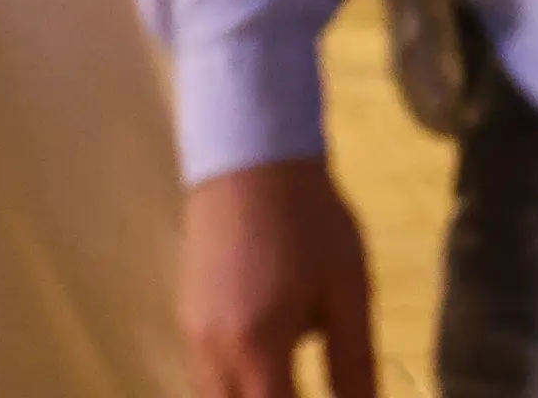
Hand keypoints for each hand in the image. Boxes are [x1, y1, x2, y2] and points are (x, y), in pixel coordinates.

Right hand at [181, 158, 376, 397]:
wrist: (252, 163)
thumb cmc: (312, 222)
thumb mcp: (348, 289)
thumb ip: (354, 361)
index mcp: (257, 347)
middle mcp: (211, 353)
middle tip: (303, 389)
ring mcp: (190, 338)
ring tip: (288, 382)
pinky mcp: (184, 320)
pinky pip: (203, 378)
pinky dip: (233, 389)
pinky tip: (265, 374)